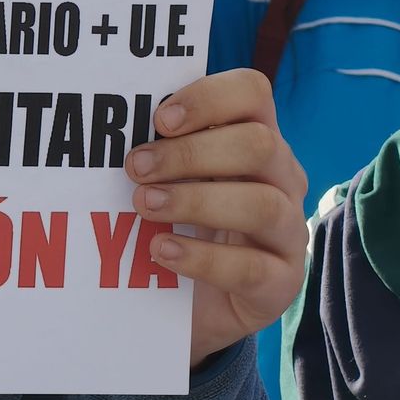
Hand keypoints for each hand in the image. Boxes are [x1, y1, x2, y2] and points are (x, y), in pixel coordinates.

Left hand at [124, 70, 307, 369]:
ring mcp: (288, 231)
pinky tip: (161, 251)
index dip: (209, 98)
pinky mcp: (281, 282)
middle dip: (190, 153)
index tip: (159, 119)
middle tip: (135, 168)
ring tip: (144, 206)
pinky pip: (251, 268)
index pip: (253, 93)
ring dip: (195, 201)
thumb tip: (110, 131)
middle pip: (258, 145)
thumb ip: (158, 151)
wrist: (196, 307)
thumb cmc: (179, 226)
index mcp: (255, 138)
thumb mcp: (170, 182)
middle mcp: (282, 178)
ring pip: (261, 204)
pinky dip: (201, 259)